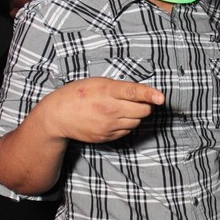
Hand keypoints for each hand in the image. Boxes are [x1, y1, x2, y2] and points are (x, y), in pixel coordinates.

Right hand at [39, 77, 164, 142]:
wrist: (58, 116)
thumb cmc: (77, 94)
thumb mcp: (97, 82)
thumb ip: (119, 87)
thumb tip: (141, 93)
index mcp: (107, 91)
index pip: (134, 92)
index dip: (150, 94)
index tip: (161, 97)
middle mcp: (110, 109)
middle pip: (143, 110)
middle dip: (145, 105)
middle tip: (137, 100)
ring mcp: (109, 125)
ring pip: (137, 122)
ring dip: (135, 115)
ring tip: (121, 108)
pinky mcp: (107, 136)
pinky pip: (127, 131)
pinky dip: (126, 125)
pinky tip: (113, 118)